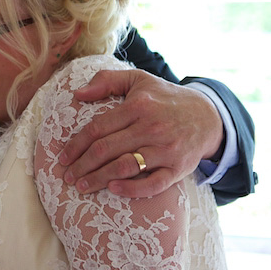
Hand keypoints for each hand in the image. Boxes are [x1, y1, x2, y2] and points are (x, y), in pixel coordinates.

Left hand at [60, 69, 223, 197]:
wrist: (208, 116)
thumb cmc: (164, 98)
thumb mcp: (138, 79)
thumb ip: (106, 81)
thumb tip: (77, 94)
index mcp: (138, 106)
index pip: (98, 128)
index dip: (76, 145)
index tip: (62, 157)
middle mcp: (151, 128)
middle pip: (106, 150)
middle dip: (82, 166)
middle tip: (67, 177)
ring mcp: (166, 149)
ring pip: (125, 166)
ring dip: (99, 179)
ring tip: (82, 186)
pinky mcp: (178, 168)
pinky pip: (153, 183)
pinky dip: (132, 188)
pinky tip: (113, 190)